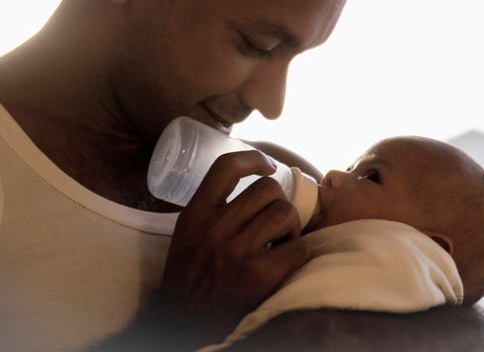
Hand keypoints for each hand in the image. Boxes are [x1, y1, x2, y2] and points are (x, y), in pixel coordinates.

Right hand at [159, 150, 310, 344]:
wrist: (184, 324)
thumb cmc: (190, 277)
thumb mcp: (187, 235)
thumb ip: (210, 209)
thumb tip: (251, 180)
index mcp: (195, 215)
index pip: (226, 168)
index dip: (253, 159)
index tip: (267, 165)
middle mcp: (215, 228)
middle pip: (267, 189)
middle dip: (278, 202)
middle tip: (274, 222)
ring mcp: (237, 252)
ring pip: (286, 213)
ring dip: (290, 227)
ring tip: (281, 241)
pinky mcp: (258, 275)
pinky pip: (298, 248)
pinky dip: (299, 253)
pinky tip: (287, 261)